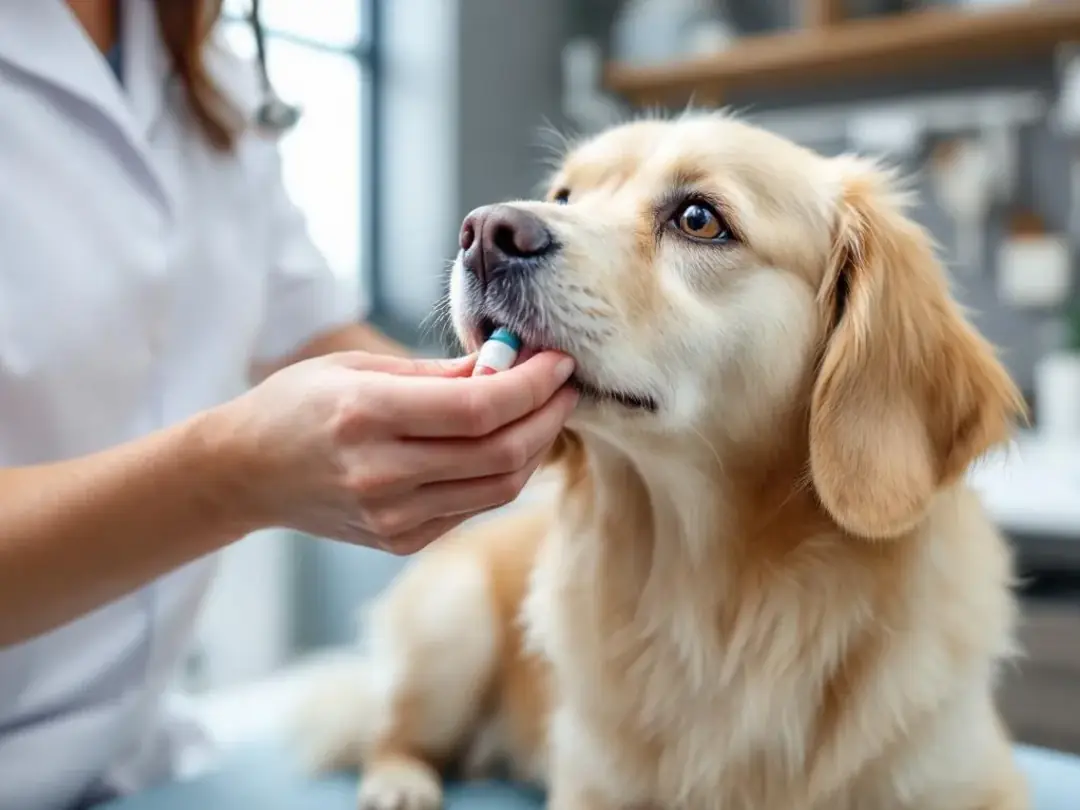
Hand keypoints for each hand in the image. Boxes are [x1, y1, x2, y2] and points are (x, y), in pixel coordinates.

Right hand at [210, 350, 577, 553]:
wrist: (247, 472)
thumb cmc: (300, 403)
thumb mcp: (360, 367)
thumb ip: (440, 371)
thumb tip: (510, 363)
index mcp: (367, 417)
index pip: (480, 408)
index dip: (534, 385)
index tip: (561, 361)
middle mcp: (382, 474)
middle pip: (501, 453)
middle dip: (548, 416)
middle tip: (567, 386)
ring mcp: (392, 517)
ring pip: (499, 487)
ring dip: (535, 447)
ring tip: (545, 412)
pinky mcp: (401, 541)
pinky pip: (474, 506)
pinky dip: (502, 473)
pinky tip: (507, 443)